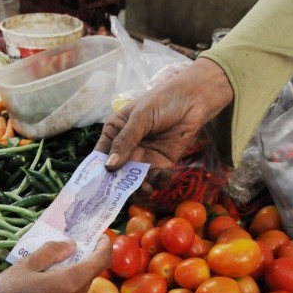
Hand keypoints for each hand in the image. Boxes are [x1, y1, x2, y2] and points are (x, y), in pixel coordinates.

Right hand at [0, 237, 111, 292]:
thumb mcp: (25, 266)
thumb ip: (51, 252)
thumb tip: (72, 245)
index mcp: (70, 283)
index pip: (102, 261)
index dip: (104, 245)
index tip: (99, 235)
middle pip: (91, 272)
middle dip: (84, 256)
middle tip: (66, 244)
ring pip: (81, 284)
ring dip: (73, 270)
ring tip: (50, 261)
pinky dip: (66, 283)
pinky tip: (45, 279)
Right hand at [95, 58, 233, 198]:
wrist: (195, 99)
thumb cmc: (163, 100)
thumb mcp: (140, 118)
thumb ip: (125, 141)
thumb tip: (109, 166)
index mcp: (115, 133)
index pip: (101, 156)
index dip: (98, 173)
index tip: (97, 188)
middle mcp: (127, 148)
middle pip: (118, 173)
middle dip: (120, 185)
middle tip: (123, 193)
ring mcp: (145, 157)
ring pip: (136, 180)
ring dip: (140, 187)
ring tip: (146, 188)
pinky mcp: (163, 163)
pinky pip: (157, 179)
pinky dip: (159, 181)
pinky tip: (163, 174)